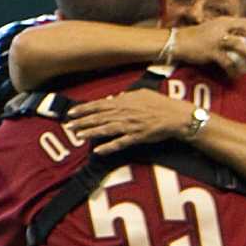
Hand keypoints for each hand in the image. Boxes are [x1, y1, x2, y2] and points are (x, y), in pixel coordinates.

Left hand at [65, 89, 197, 155]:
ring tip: (78, 136)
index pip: (100, 105)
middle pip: (99, 117)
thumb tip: (113, 98)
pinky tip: (98, 151)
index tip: (71, 112)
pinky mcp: (138, 137)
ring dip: (91, 133)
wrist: (178, 116)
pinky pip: (121, 143)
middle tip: (68, 126)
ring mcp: (131, 125)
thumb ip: (126, 96)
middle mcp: (126, 113)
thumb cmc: (161, 104)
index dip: (84, 109)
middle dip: (82, 121)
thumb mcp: (142, 94)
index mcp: (125, 102)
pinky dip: (109, 147)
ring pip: (107, 129)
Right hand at [175, 17, 245, 76]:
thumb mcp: (213, 29)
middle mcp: (222, 27)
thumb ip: (226, 31)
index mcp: (225, 21)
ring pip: (239, 45)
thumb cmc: (195, 38)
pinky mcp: (210, 51)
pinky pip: (226, 61)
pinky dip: (232, 68)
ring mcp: (216, 39)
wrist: (176, 42)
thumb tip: (242, 39)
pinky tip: (235, 74)